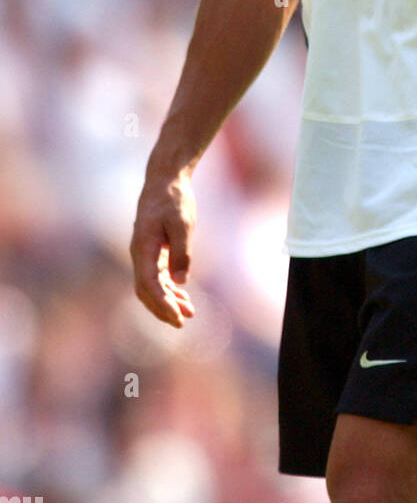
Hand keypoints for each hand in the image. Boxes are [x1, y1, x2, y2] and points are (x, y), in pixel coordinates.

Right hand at [130, 169, 196, 327]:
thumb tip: (180, 282)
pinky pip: (157, 276)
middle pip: (145, 290)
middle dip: (162, 309)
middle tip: (182, 323)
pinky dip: (169, 288)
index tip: (177, 318)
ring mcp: (145, 253)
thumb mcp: (183, 224)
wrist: (165, 180)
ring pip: (152, 286)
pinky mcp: (153, 250)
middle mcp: (139, 253)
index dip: (162, 304)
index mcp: (143, 247)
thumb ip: (181, 252)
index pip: (148, 284)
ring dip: (168, 301)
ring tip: (189, 313)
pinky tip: (184, 296)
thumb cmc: (174, 199)